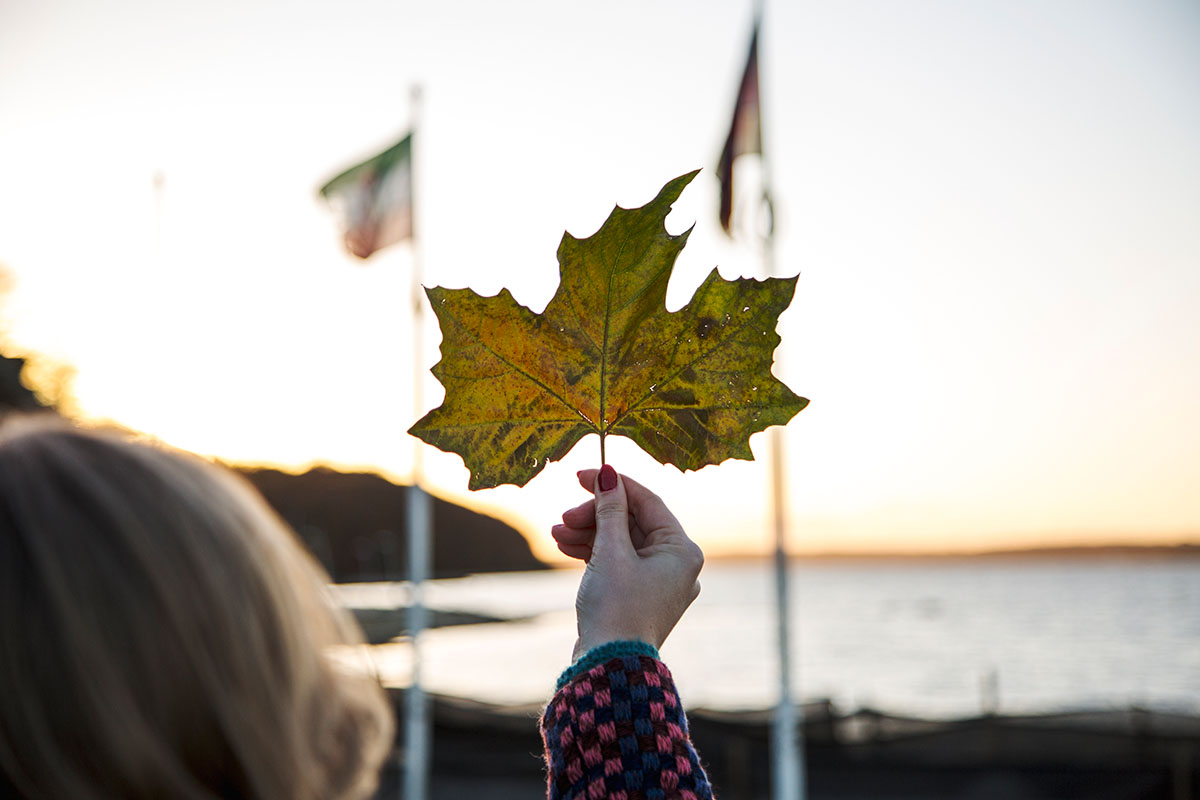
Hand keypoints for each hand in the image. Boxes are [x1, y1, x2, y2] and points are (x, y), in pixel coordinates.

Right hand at [551, 465, 703, 658]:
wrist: (608, 666)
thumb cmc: (615, 608)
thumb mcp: (610, 551)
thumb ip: (609, 509)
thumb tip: (607, 474)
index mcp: (682, 550)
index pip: (647, 501)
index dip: (613, 485)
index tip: (582, 474)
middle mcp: (677, 565)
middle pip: (632, 522)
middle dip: (595, 516)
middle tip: (565, 516)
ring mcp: (660, 583)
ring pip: (622, 543)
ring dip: (589, 533)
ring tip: (556, 533)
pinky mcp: (640, 596)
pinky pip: (620, 563)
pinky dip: (595, 553)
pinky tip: (566, 546)